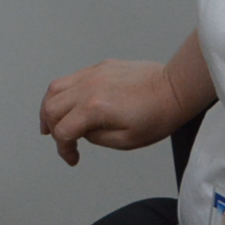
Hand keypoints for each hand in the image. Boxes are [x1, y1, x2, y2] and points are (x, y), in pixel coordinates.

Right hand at [40, 58, 189, 164]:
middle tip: (60, 140)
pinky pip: (71, 78)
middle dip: (50, 128)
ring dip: (49, 107)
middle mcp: (88, 88)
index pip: (63, 131)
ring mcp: (92, 74)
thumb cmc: (158, 115)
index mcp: (94, 109)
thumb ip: (96, 138)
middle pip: (51, 108)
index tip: (72, 157)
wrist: (174, 89)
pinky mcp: (100, 67)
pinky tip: (69, 103)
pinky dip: (63, 93)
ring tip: (52, 120)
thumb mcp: (126, 141)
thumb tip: (83, 132)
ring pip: (55, 88)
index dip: (63, 149)